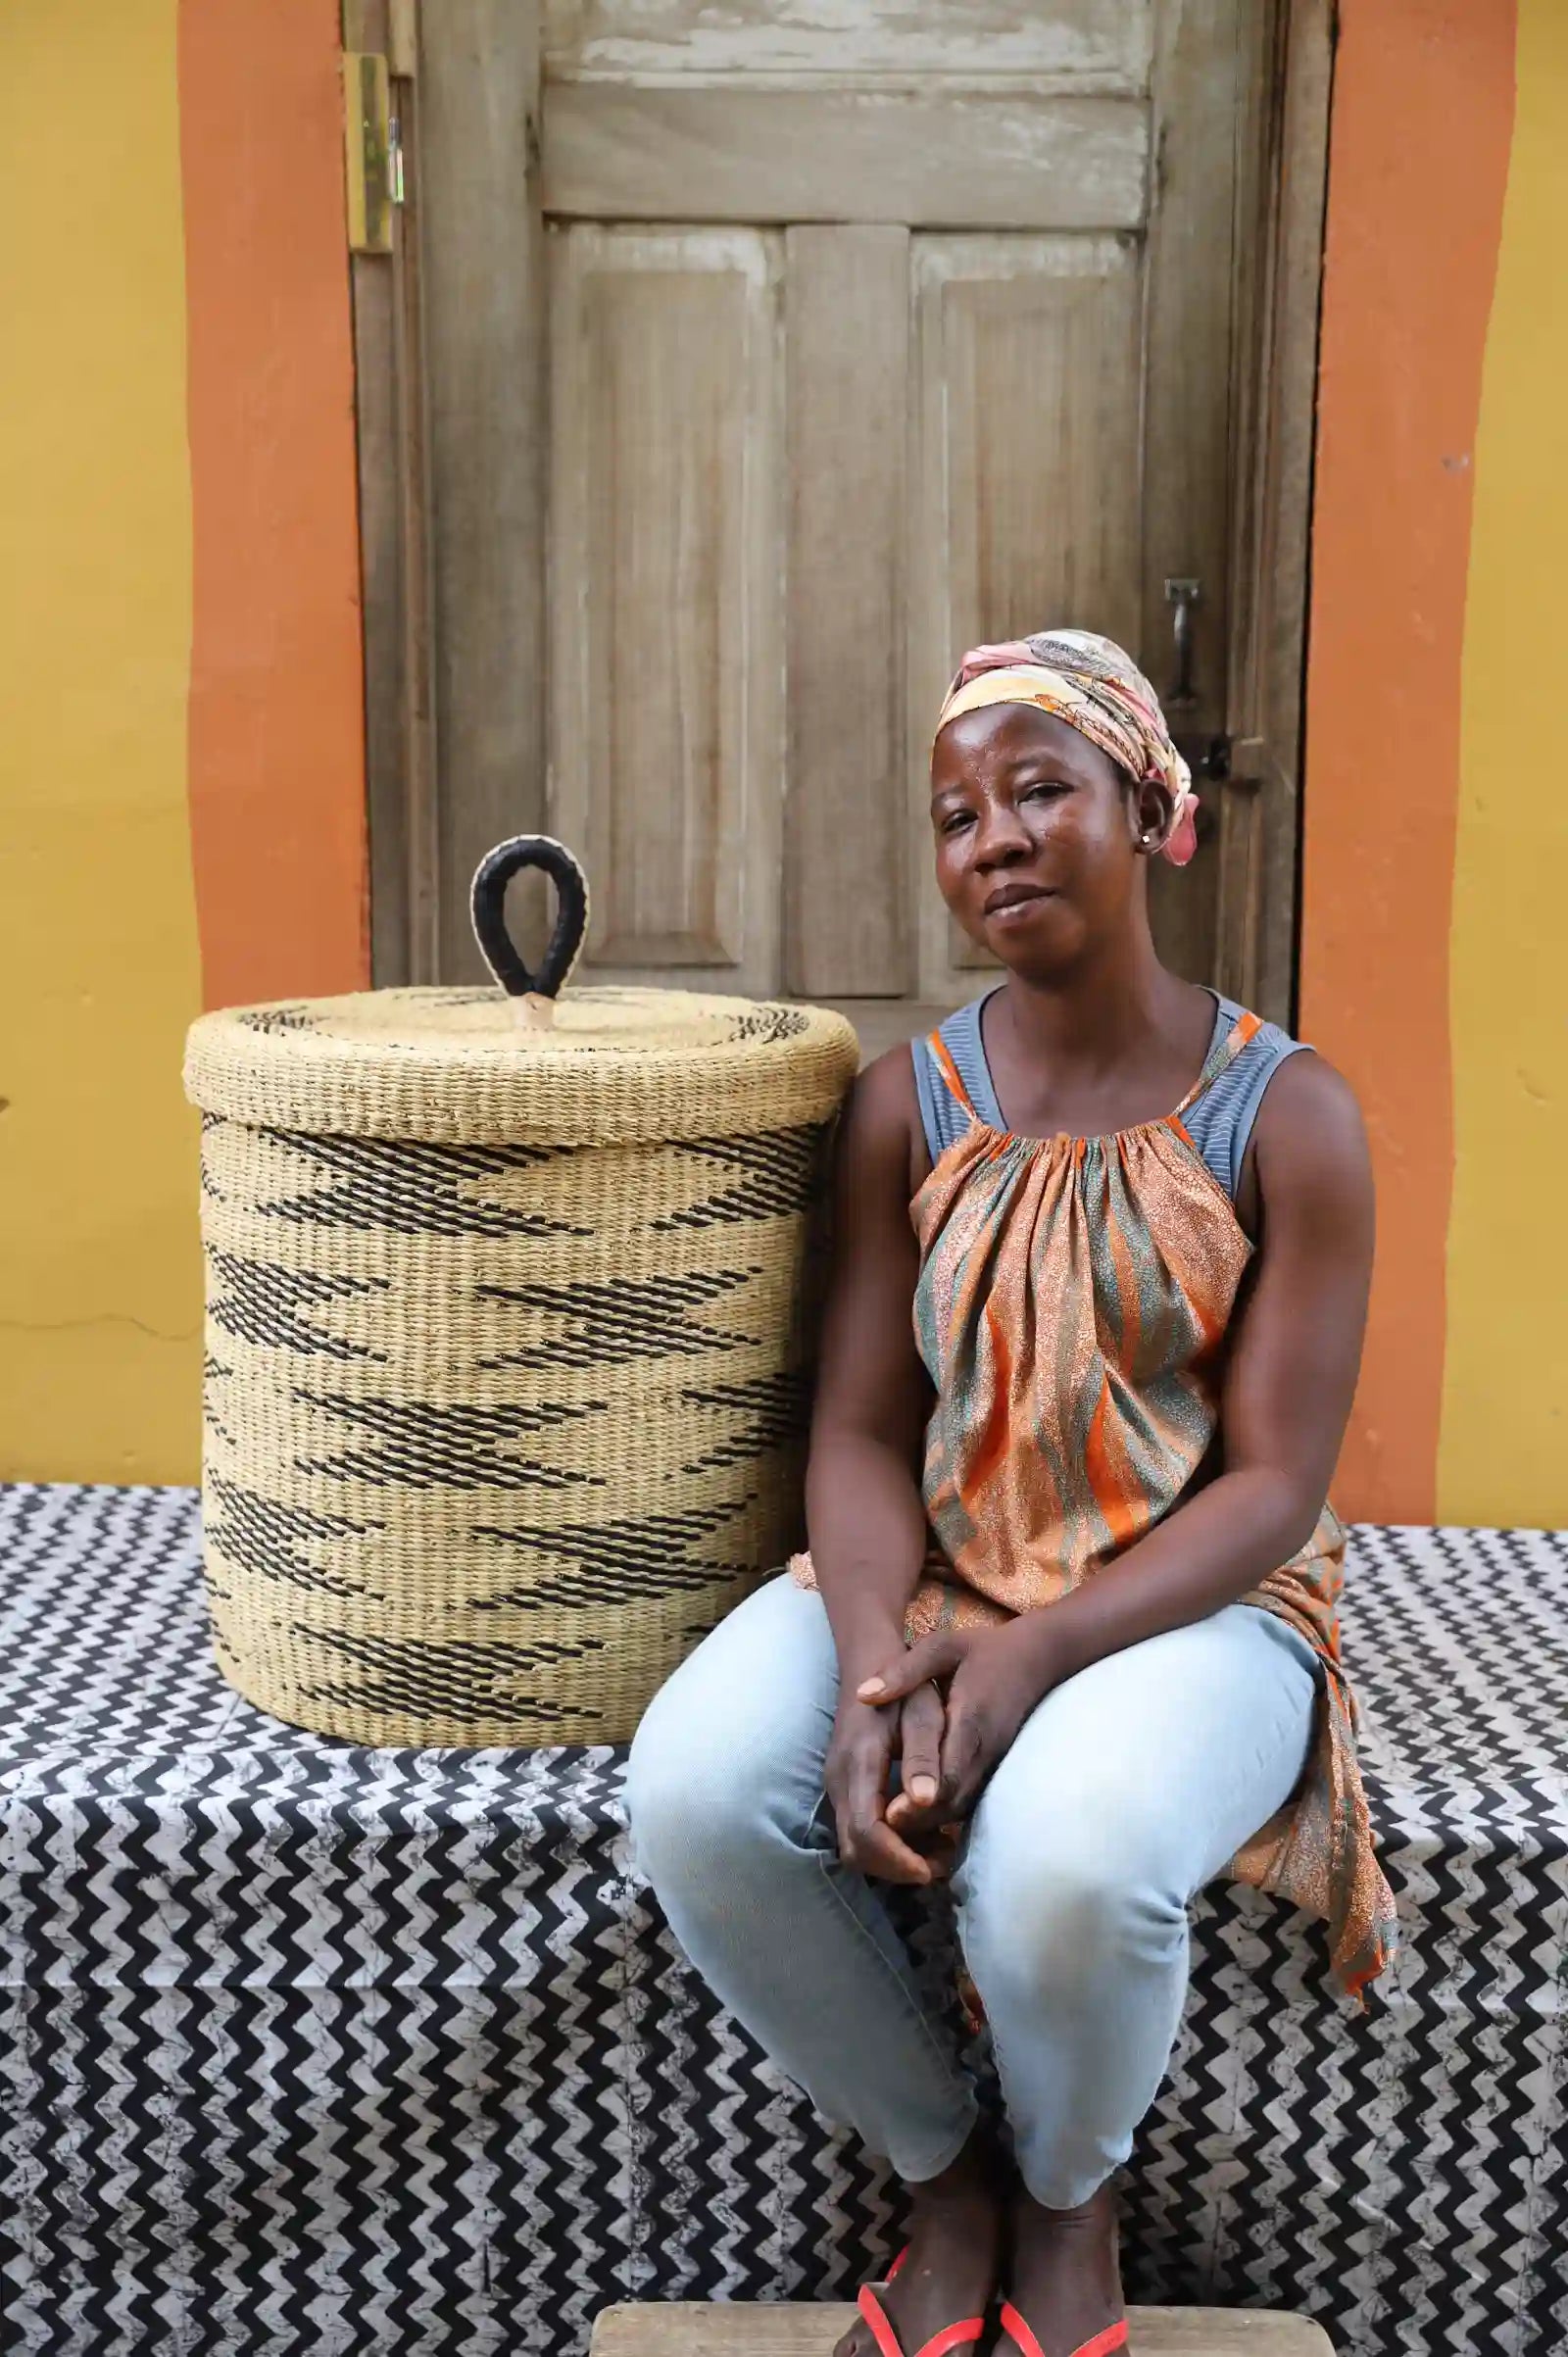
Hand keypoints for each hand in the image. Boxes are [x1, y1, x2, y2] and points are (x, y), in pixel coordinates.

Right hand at [823, 1675, 952, 1884]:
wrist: (868, 1665)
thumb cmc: (906, 1689)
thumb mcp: (924, 1713)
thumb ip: (923, 1756)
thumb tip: (926, 1801)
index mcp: (859, 1763)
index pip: (867, 1831)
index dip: (897, 1858)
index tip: (930, 1869)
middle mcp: (840, 1780)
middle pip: (856, 1848)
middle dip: (896, 1867)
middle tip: (941, 1864)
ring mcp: (837, 1786)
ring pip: (855, 1845)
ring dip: (894, 1859)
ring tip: (939, 1852)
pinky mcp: (844, 1789)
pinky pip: (858, 1831)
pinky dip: (888, 1845)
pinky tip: (924, 1835)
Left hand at [857, 1620, 1060, 1837]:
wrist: (1036, 1659)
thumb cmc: (984, 1650)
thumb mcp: (942, 1646)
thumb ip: (904, 1670)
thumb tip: (863, 1694)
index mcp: (970, 1719)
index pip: (948, 1769)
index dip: (921, 1795)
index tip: (890, 1812)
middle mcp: (984, 1748)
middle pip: (953, 1798)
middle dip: (919, 1820)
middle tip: (880, 1833)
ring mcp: (992, 1762)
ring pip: (962, 1805)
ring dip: (929, 1823)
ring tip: (890, 1836)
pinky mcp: (992, 1767)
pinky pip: (968, 1799)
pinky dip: (942, 1814)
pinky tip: (914, 1823)